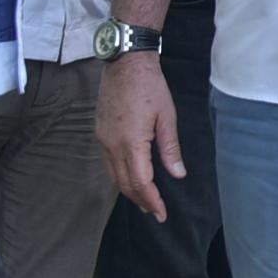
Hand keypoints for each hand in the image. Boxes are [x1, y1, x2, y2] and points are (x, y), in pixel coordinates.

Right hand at [101, 46, 185, 220]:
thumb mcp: (167, 116)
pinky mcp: (100, 133)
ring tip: (145, 200)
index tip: (161, 213)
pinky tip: (130, 178)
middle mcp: (112, 145)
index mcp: (131, 142)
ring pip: (113, 176)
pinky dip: (119, 176)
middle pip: (124, 184)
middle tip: (155, 212)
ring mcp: (103, 139)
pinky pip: (107, 163)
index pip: (140, 182)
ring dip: (129, 191)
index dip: (152, 201)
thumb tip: (178, 174)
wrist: (125, 63)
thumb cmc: (150, 86)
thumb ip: (170, 148)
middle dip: (141, 201)